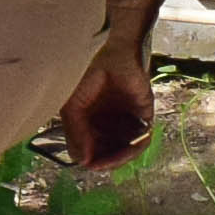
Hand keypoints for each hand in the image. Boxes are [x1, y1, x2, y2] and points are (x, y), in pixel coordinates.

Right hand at [58, 48, 155, 168]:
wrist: (107, 50)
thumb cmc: (84, 73)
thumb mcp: (71, 108)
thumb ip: (76, 135)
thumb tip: (83, 162)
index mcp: (89, 122)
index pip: (91, 150)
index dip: (91, 160)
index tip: (89, 163)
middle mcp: (108, 123)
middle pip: (110, 154)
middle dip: (106, 162)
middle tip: (101, 164)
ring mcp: (126, 120)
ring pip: (127, 150)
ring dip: (121, 157)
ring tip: (115, 156)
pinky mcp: (143, 114)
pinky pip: (143, 138)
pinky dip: (136, 147)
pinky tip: (127, 147)